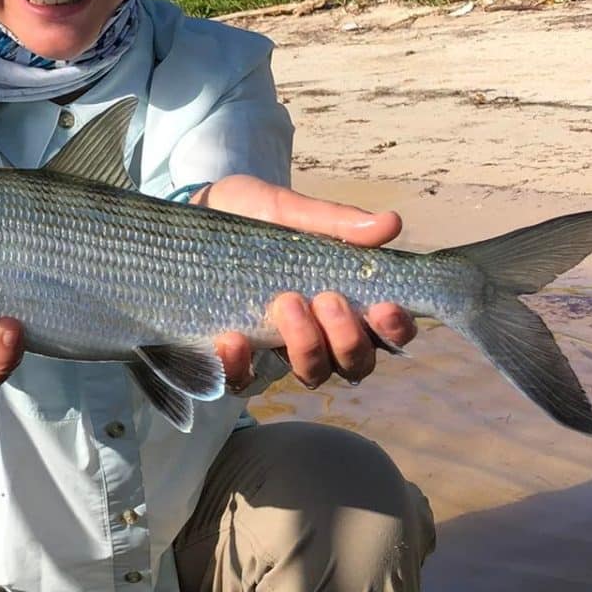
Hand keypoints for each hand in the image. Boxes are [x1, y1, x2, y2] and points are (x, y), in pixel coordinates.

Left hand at [194, 174, 417, 389]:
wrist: (196, 215)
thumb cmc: (252, 216)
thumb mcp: (290, 210)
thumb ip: (336, 222)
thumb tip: (391, 223)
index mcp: (344, 301)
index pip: (386, 333)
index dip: (395, 330)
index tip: (385, 307)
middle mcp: (320, 333)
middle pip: (354, 364)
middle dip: (348, 338)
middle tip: (327, 298)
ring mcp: (278, 347)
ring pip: (312, 374)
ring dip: (307, 347)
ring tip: (287, 303)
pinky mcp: (234, 356)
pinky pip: (243, 381)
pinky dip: (240, 365)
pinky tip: (232, 338)